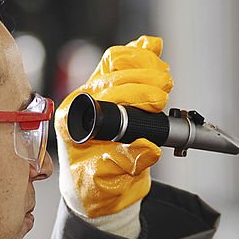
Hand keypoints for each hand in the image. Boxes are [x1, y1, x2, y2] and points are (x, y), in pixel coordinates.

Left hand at [54, 36, 171, 225]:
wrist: (97, 192)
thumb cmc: (95, 189)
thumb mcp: (107, 183)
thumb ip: (125, 165)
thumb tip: (148, 148)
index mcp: (73, 121)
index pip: (105, 93)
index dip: (135, 94)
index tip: (157, 103)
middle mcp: (81, 102)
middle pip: (112, 73)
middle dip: (144, 78)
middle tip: (164, 91)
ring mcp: (96, 94)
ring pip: (116, 63)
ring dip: (144, 64)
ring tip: (164, 77)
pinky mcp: (111, 92)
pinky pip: (121, 65)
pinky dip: (139, 54)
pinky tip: (152, 47)